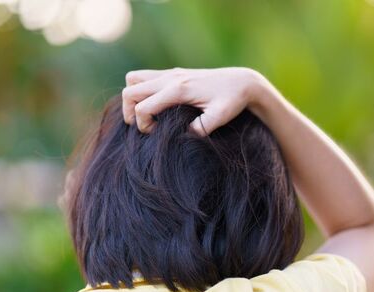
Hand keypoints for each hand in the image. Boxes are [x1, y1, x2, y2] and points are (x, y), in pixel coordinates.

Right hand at [122, 67, 262, 134]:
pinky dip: (142, 90)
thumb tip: (184, 136)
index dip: (143, 125)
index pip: (143, 107)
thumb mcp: (221, 116)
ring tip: (147, 115)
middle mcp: (170, 78)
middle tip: (146, 128)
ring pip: (133, 80)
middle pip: (130, 91)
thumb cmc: (233, 100)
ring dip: (133, 98)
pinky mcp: (173, 73)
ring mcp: (170, 74)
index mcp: (178, 89)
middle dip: (131, 113)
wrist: (242, 81)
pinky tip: (158, 106)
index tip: (156, 135)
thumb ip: (202, 127)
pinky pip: (144, 77)